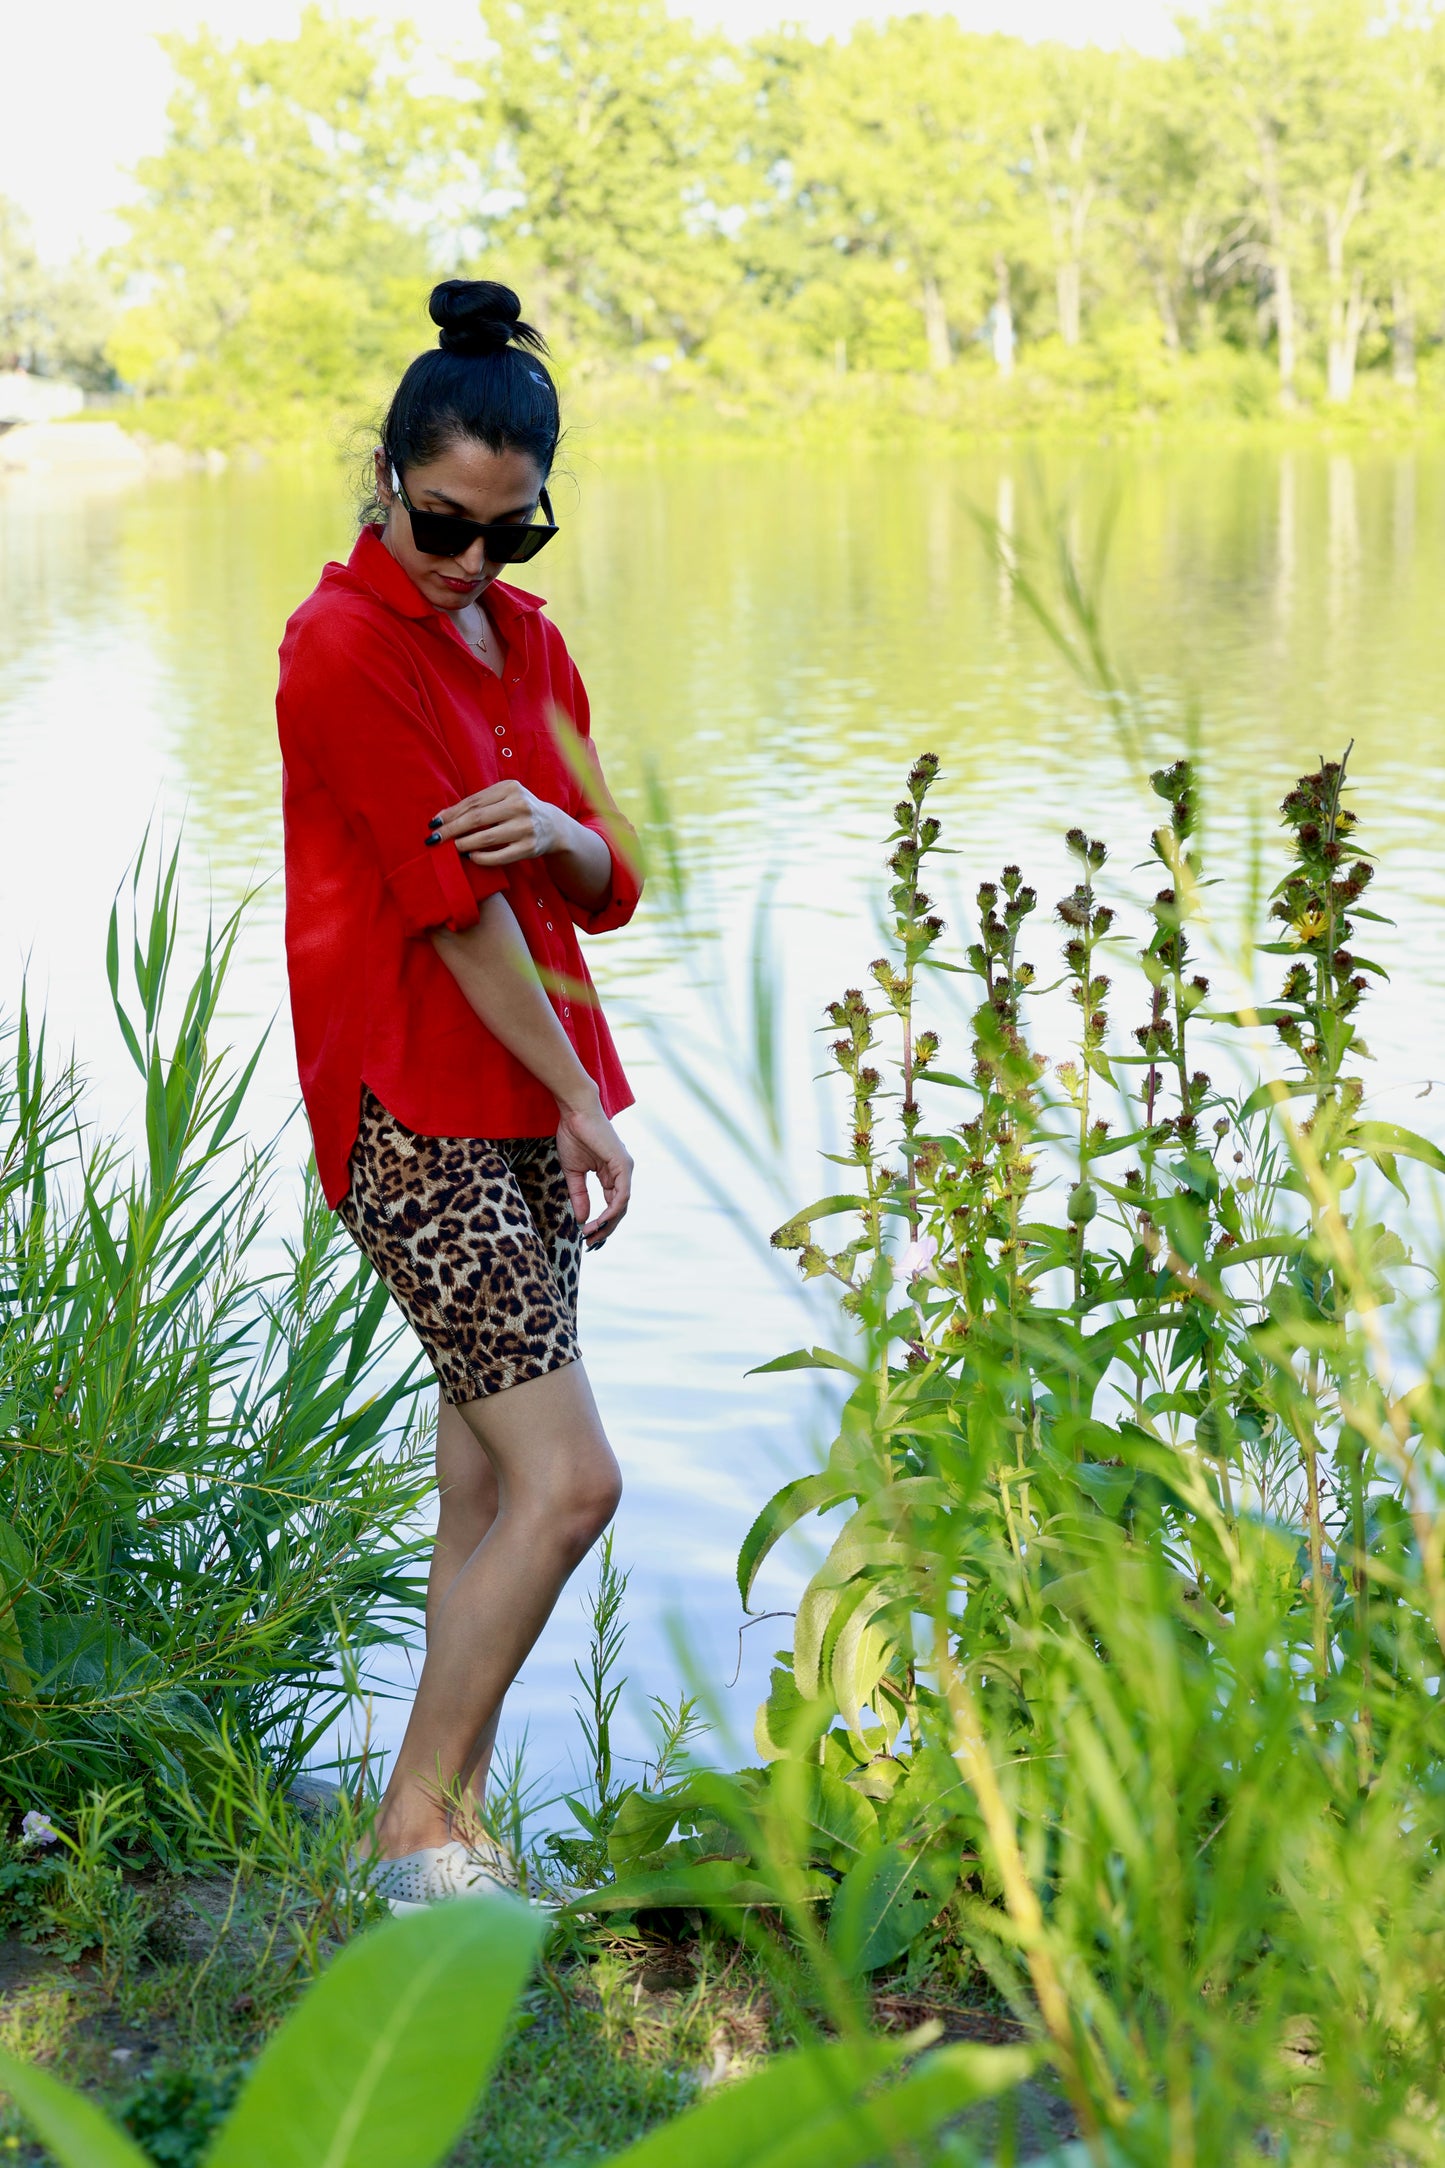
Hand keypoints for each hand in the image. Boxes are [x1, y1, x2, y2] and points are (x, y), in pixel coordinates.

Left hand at [428, 782, 573, 866]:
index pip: (474, 801)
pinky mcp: (529, 848)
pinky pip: (500, 856)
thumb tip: (442, 817)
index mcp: (511, 788)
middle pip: (477, 818)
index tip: (434, 823)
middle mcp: (520, 805)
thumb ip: (478, 804)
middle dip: (452, 829)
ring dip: (464, 844)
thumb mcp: (503, 799)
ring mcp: (526, 827)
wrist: (553, 827)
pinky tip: (471, 856)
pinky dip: (481, 858)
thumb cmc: (519, 811)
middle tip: (435, 839)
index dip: (451, 813)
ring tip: (452, 848)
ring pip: (486, 837)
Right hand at [555, 1091, 631, 1247]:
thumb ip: (579, 1195)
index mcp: (612, 1175)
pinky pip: (622, 1194)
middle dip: (606, 1228)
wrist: (575, 1113)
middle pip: (619, 1209)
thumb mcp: (574, 1172)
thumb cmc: (574, 1135)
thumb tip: (581, 1219)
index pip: (612, 1205)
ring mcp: (625, 1169)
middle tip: (591, 1243)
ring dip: (608, 1223)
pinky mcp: (623, 1165)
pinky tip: (600, 1221)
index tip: (587, 1237)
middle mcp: (622, 1173)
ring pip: (622, 1205)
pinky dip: (612, 1210)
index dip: (601, 1223)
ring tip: (592, 1235)